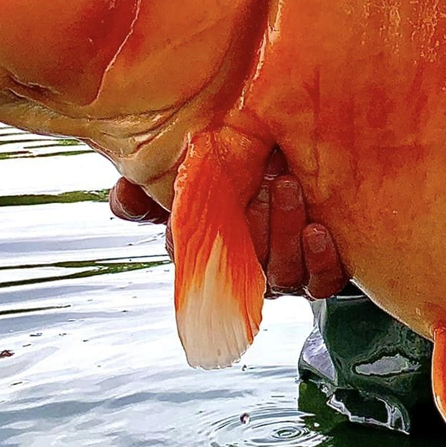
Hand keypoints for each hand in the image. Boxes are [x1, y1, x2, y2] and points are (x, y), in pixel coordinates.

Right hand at [108, 150, 347, 300]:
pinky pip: (320, 283)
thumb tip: (123, 196)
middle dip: (255, 223)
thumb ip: (155, 183)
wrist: (307, 164)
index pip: (190, 258)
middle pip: (244, 264)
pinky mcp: (322, 275)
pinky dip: (319, 260)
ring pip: (281, 273)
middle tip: (266, 180)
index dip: (190, 243)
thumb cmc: (246, 169)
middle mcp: (246, 267)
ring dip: (285, 232)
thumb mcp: (200, 166)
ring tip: (290, 188)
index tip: (195, 213)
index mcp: (211, 248)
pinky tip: (318, 231)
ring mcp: (284, 274)